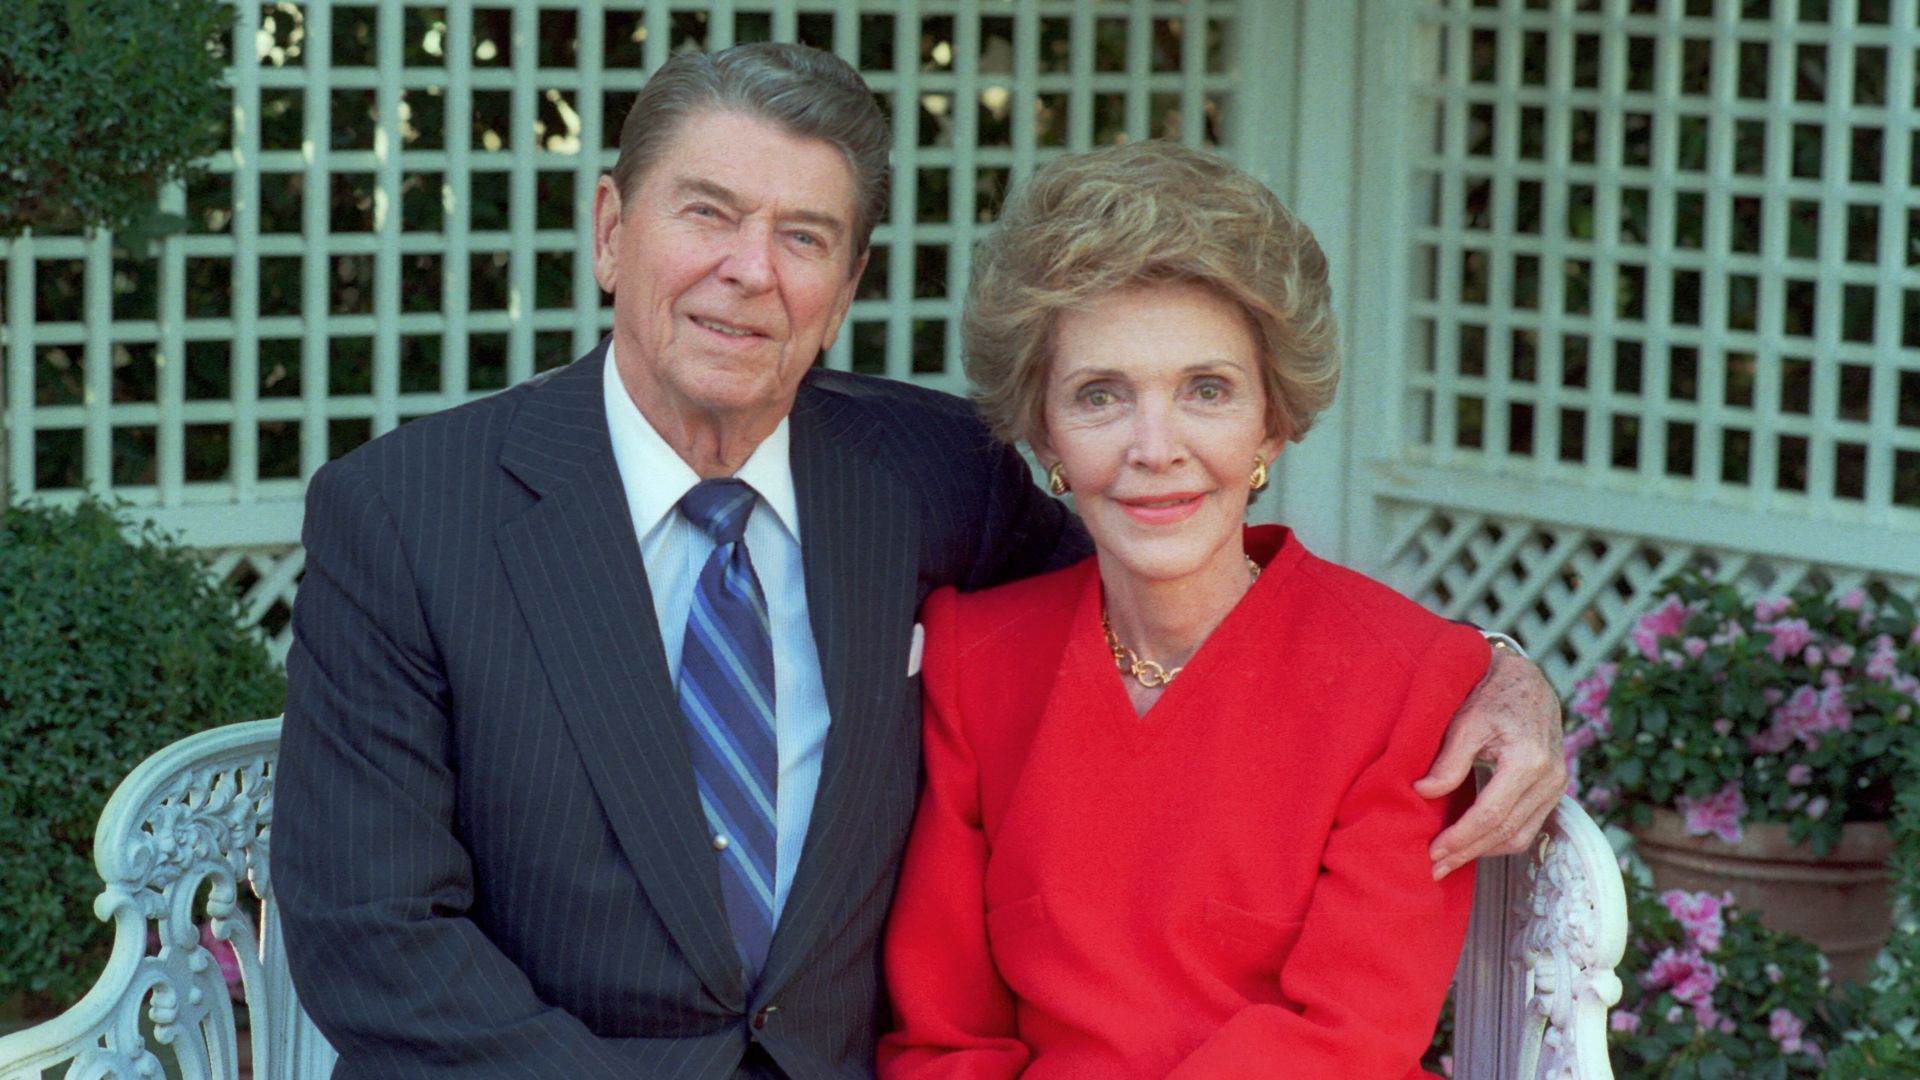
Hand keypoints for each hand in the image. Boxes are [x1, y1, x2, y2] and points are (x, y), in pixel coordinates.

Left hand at [1414, 645, 1565, 879]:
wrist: (1526, 679)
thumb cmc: (1491, 693)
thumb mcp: (1465, 719)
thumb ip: (1448, 759)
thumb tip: (1423, 793)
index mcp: (1529, 759)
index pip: (1492, 814)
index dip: (1461, 838)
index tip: (1432, 852)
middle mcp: (1551, 777)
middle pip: (1506, 831)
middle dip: (1468, 852)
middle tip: (1433, 868)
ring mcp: (1557, 785)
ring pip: (1520, 835)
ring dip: (1483, 852)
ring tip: (1448, 862)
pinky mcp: (1554, 789)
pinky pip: (1528, 826)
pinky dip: (1499, 839)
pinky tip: (1471, 844)